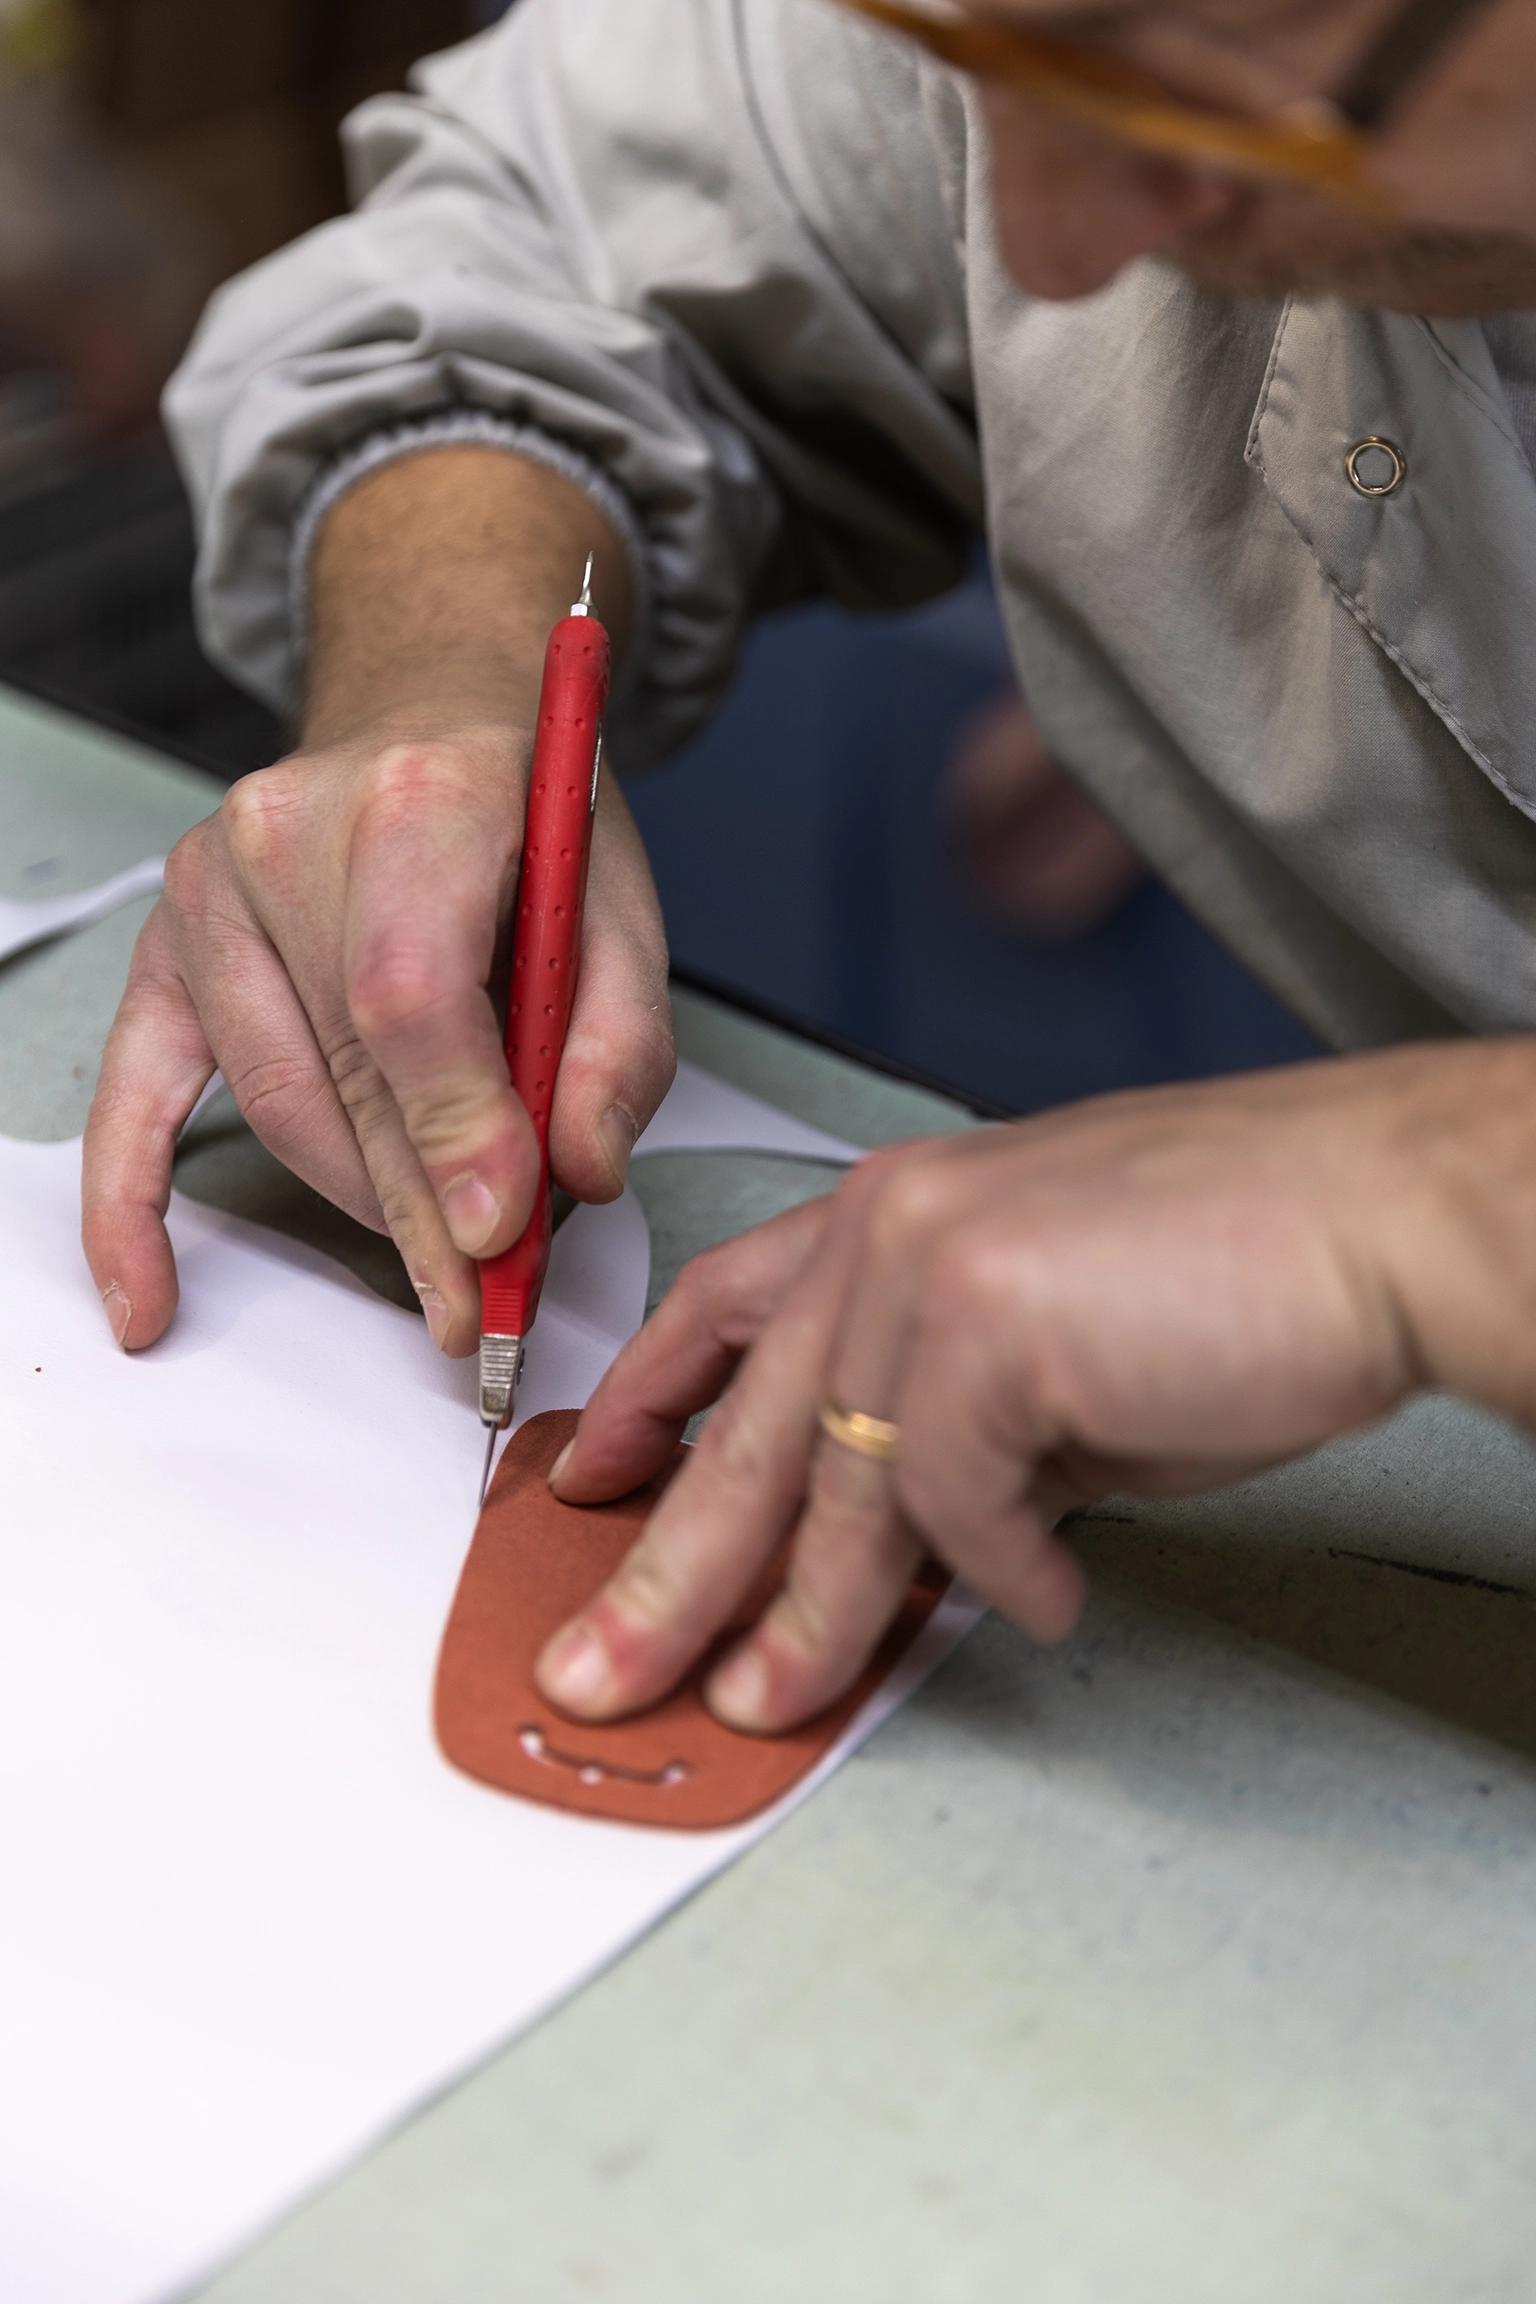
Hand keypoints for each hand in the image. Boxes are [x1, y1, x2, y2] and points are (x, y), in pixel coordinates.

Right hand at [82, 445, 672, 1350]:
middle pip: (344, 1069)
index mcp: (418, 797)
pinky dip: (133, 1207)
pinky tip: (148, 1297)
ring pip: (275, 1103)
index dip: (454, 1128)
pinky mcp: (166, 949)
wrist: (432, 718)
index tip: (498, 1231)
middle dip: (420, 1210)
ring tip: (435, 1271)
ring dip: (358, 1205)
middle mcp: (288, 831)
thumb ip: (620, 1042)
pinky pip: (135, 1095)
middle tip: (482, 1307)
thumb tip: (575, 1172)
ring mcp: (207, 890)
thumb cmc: (527, 818)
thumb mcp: (622, 908)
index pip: (407, 994)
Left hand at [536, 1042, 1535, 1731]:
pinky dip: (1000, 1576)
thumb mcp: (1055, 1349)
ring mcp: (929, 1267)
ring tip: (766, 1703)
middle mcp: (887, 1223)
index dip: (642, 1404)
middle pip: (743, 1430)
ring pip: (831, 1489)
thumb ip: (955, 1428)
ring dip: (802, 1621)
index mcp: (891, 1206)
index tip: (585, 1482)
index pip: (720, 1308)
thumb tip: (895, 1550)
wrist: (1373, 1213)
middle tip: (599, 1667)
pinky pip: (958, 1508)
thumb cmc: (1243, 1262)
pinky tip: (1042, 1596)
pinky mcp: (988, 1329)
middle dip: (662, 1573)